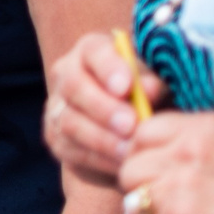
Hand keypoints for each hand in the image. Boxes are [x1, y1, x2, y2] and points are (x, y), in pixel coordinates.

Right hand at [47, 30, 163, 188]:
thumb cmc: (149, 96)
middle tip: (130, 124)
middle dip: (103, 108)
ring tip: (128, 149)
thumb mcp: (157, 85)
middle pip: (74, 86)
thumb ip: (154, 83)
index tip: (126, 87)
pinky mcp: (56, 137)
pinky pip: (71, 150)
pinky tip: (120, 163)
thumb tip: (149, 88)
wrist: (133, 126)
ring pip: (69, 121)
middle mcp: (67, 73)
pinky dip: (98, 159)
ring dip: (101, 138)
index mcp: (92, 50)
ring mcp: (57, 106)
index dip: (108, 67)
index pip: (94, 51)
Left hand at [118, 112, 213, 213]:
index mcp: (199, 128)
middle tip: (173, 204)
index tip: (162, 172)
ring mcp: (179, 191)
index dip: (147, 154)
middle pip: (130, 168)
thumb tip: (156, 157)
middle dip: (145, 187)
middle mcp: (183, 154)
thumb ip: (197, 144)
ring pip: (135, 203)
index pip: (142, 132)